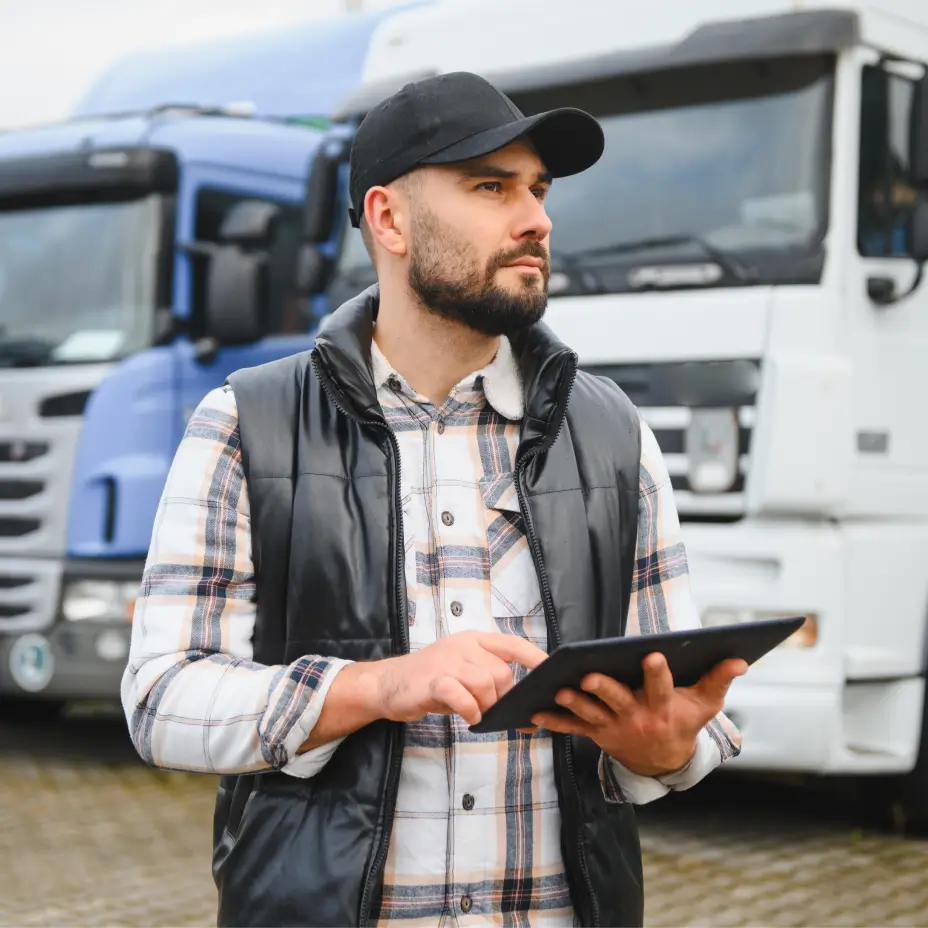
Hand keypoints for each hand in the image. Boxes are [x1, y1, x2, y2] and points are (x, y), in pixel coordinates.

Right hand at [372, 631, 547, 726]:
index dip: (534, 657)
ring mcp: (446, 661)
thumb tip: (524, 707)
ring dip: (486, 705)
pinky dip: (470, 709)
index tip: (551, 671)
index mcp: (473, 640)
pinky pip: (460, 695)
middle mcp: (462, 646)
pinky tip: (469, 717)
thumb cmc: (431, 680)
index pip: (511, 644)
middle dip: (503, 696)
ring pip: (484, 682)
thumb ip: (489, 682)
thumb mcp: (462, 674)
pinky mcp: (432, 681)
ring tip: (478, 714)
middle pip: (500, 671)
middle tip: (494, 710)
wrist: (388, 683)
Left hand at [530, 652, 747, 776]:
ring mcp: (614, 727)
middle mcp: (637, 718)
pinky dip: (554, 721)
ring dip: (575, 704)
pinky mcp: (597, 733)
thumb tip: (741, 658)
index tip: (652, 655)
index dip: (657, 673)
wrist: (663, 762)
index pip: (661, 688)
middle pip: (619, 701)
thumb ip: (719, 679)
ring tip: (561, 691)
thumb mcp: (706, 705)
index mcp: (663, 708)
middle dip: (605, 688)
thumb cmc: (684, 722)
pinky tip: (535, 712)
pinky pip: (573, 728)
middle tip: (591, 675)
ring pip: (591, 714)